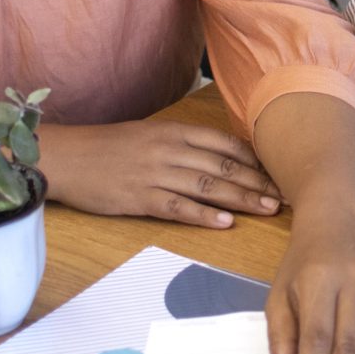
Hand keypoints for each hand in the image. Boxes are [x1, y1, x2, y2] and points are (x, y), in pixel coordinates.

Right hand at [36, 119, 282, 226]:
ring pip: (208, 186)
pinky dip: (204, 215)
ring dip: (242, 199)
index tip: (280, 173)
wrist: (67, 157)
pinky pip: (178, 207)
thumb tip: (222, 157)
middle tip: (286, 196)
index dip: (257, 160)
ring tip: (268, 209)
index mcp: (175, 131)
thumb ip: (185, 143)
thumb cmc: (110, 148)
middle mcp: (170, 149)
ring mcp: (155, 174)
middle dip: (259, 182)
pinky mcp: (139, 198)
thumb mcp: (151, 134)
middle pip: (224, 166)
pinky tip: (225, 222)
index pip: (227, 144)